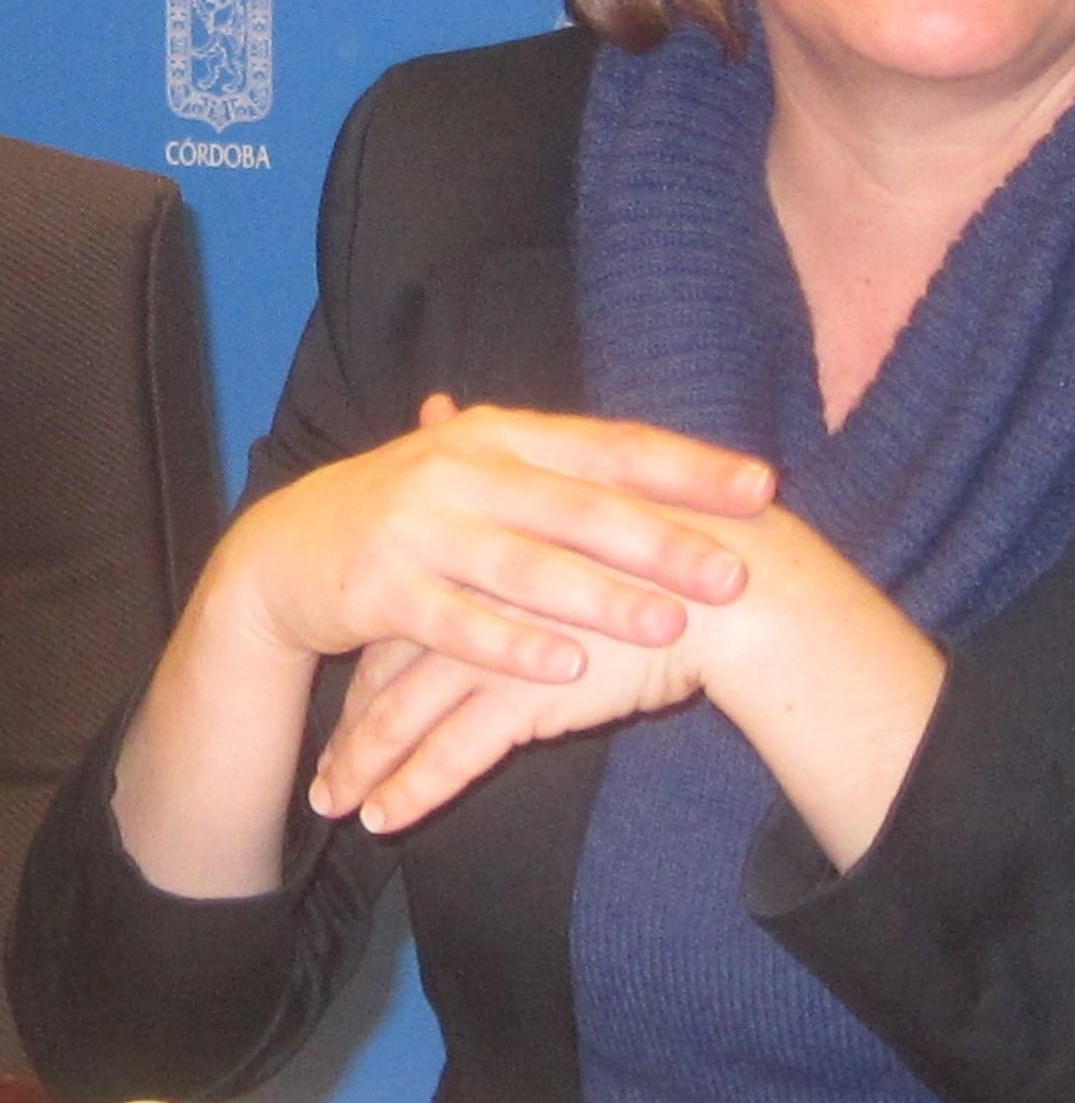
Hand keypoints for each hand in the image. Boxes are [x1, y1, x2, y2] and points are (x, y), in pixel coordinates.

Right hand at [217, 395, 775, 688]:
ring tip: (667, 626)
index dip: (688, 466)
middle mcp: (465, 468)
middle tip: (732, 573)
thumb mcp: (487, 472)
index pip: (612, 446)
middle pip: (579, 506)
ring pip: (524, 565)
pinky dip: (511, 644)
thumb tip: (677, 463)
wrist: (284, 552)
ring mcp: (419, 526)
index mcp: (505, 434)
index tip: (762, 488)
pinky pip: (455, 621)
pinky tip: (566, 668)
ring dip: (599, 597)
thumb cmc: (415, 513)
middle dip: (661, 541)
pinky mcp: (378, 587)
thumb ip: (571, 470)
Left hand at [312, 503, 946, 870]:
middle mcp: (485, 588)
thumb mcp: (615, 522)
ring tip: (335, 804)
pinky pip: (449, 753)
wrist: (743, 594)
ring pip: (403, 712)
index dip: (381, 649)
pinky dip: (410, 789)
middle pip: (391, 659)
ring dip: (363, 763)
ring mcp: (498, 640)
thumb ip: (550, 514)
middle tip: (325, 763)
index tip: (351, 686)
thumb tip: (512, 450)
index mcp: (501, 544)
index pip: (419, 602)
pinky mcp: (524, 692)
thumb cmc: (692, 557)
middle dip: (354, 718)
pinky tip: (382, 820)